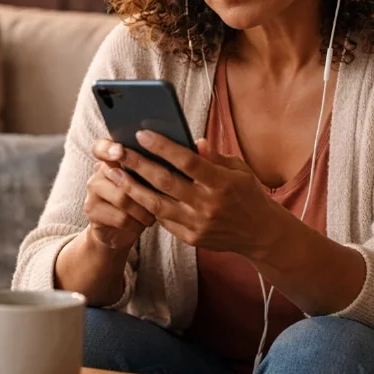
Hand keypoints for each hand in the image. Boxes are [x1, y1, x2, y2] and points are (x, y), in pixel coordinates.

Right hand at [84, 139, 156, 250]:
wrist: (118, 230)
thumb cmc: (139, 201)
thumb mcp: (145, 182)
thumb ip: (150, 168)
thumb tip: (173, 157)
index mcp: (111, 160)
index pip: (102, 147)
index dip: (109, 148)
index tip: (120, 151)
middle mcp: (98, 172)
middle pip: (121, 177)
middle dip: (145, 191)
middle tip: (162, 199)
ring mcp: (92, 192)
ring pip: (123, 198)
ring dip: (143, 210)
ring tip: (153, 215)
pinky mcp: (91, 211)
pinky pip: (120, 217)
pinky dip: (136, 223)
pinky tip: (142, 224)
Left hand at [111, 130, 280, 257]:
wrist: (260, 234)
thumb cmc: (247, 194)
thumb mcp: (240, 170)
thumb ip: (215, 157)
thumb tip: (195, 141)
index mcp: (223, 183)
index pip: (188, 162)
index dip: (163, 147)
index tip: (142, 134)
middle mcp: (208, 205)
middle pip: (165, 182)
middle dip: (138, 164)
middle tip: (118, 150)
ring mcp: (198, 224)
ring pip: (156, 204)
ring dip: (131, 187)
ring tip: (114, 172)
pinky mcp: (191, 238)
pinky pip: (162, 220)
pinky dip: (145, 205)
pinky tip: (131, 192)